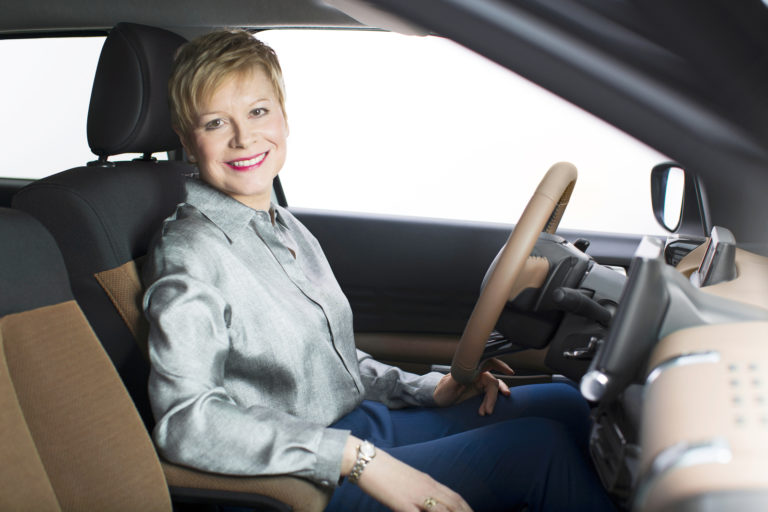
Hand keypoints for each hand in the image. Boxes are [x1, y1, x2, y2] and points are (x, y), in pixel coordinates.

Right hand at [344, 436, 471, 511]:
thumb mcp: (408, 478)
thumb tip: (427, 502)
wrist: (367, 460)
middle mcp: (427, 488)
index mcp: (428, 481)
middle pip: (454, 505)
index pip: (454, 497)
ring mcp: (416, 496)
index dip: (467, 508)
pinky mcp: (403, 504)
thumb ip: (420, 489)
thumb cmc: (385, 470)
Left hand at [432, 358, 512, 415]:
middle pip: (492, 382)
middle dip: (493, 396)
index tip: (510, 372)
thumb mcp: (448, 385)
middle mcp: (477, 374)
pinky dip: (491, 403)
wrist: (439, 400)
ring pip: (493, 390)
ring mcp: (479, 383)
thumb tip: (466, 373)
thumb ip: (457, 378)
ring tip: (485, 413)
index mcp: (471, 369)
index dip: (500, 365)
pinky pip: (490, 395)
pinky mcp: (480, 392)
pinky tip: (488, 410)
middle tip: (488, 410)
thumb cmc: (442, 391)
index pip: (488, 362)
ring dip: (491, 402)